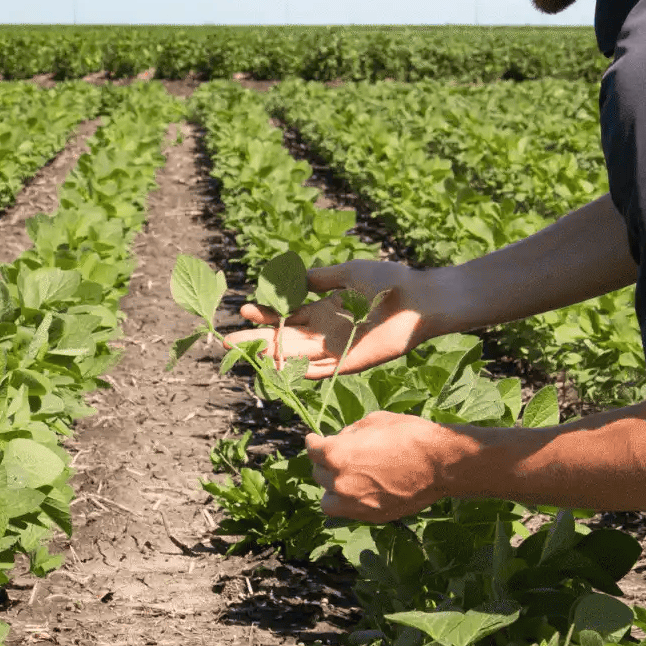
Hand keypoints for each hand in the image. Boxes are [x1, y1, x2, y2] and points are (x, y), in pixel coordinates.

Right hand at [218, 259, 430, 377]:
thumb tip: (289, 278)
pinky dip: (301, 372)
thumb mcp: (346, 273)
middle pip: (283, 339)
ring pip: (296, 356)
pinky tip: (278, 369)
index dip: (264, 314)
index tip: (243, 309)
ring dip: (271, 356)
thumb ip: (318, 278)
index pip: (285, 315)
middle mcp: (325, 332)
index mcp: (323, 310)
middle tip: (227, 341)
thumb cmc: (388, 282)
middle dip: (256, 339)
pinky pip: (321, 371)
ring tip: (245, 353)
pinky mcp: (350, 363)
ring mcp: (336, 350)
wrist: (419, 299)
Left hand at [305, 410, 457, 521]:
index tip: (316, 440)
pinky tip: (361, 491)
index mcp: (336, 455)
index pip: (312, 450)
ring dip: (332, 488)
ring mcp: (355, 503)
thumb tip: (342, 439)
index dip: (314, 442)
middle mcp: (340, 482)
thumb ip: (351, 433)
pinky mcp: (371, 516)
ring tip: (346, 479)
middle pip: (318, 474)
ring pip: (327, 500)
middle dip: (325, 463)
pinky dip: (348, 502)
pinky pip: (348, 512)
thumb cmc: (409, 435)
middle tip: (339, 456)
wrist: (439, 464)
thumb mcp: (374, 421)